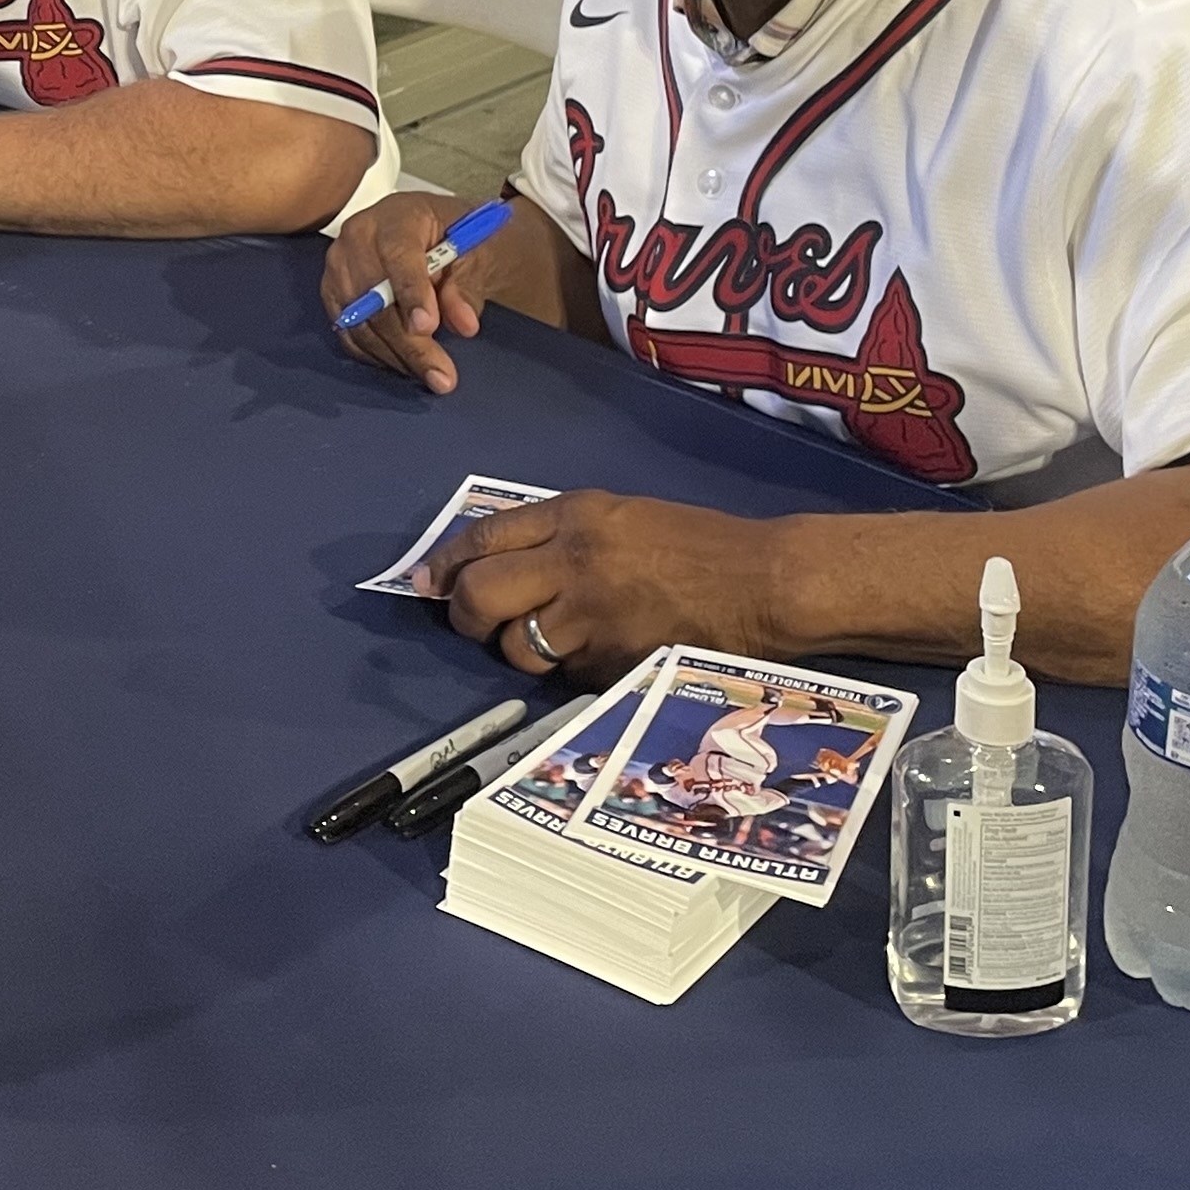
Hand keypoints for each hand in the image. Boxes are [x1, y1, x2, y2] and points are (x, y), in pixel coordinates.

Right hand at [320, 189, 484, 392]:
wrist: (432, 231)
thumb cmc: (453, 235)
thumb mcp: (475, 249)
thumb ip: (468, 283)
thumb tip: (463, 322)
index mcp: (396, 217)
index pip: (398, 255)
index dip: (411, 292)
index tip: (427, 326)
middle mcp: (358, 238)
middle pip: (376, 298)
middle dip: (410, 342)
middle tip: (442, 375)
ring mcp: (339, 268)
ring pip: (361, 323)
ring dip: (397, 356)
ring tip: (432, 376)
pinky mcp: (333, 295)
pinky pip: (349, 334)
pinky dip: (377, 355)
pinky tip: (406, 364)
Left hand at [423, 489, 783, 677]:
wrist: (761, 584)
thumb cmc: (697, 545)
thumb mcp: (620, 516)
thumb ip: (559, 534)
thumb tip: (496, 563)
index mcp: (575, 516)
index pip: (484, 537)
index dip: (446, 563)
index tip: (428, 581)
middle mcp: (574, 563)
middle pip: (481, 595)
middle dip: (465, 614)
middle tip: (473, 621)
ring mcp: (593, 617)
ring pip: (517, 646)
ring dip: (520, 649)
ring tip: (548, 640)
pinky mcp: (613, 663)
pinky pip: (564, 674)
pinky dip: (567, 670)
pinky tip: (596, 653)